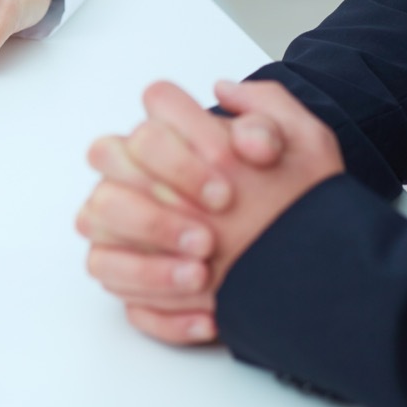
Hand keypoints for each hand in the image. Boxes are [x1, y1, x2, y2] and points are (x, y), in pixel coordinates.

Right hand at [78, 80, 342, 344]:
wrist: (310, 261)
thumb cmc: (296, 200)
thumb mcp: (305, 148)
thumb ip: (270, 112)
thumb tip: (223, 91)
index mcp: (172, 138)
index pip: (147, 118)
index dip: (176, 152)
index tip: (224, 188)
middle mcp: (133, 175)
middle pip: (106, 166)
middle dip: (154, 210)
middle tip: (209, 237)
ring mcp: (120, 227)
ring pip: (95, 230)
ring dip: (149, 263)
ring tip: (203, 276)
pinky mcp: (126, 277)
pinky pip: (119, 293)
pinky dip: (163, 310)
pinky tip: (208, 315)